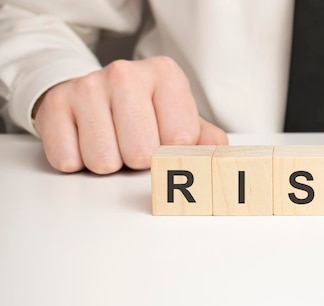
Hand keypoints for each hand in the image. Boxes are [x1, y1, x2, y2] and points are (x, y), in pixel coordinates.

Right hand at [33, 56, 227, 174]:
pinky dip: (78, 161)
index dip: (172, 152)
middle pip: (141, 154)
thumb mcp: (180, 118)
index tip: (164, 140)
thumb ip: (205, 139)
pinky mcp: (55, 105)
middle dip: (138, 160)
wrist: (92, 93)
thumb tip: (218, 156)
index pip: (180, 138)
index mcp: (165, 75)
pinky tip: (85, 140)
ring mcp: (87, 87)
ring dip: (109, 163)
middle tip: (134, 143)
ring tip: (111, 141)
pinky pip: (69, 160)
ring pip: (104, 162)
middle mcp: (126, 73)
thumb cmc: (144, 111)